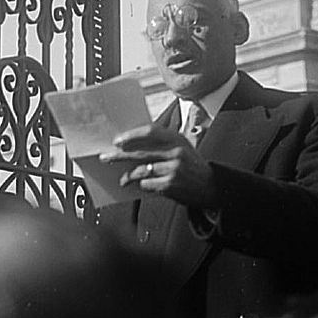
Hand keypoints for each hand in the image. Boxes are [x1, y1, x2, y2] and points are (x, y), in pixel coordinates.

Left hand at [99, 124, 216, 208]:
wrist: (211, 186)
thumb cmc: (191, 165)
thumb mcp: (182, 147)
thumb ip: (162, 143)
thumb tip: (132, 143)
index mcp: (177, 139)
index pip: (150, 131)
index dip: (132, 135)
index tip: (117, 140)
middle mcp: (175, 152)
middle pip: (141, 152)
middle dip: (120, 155)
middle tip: (106, 157)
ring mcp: (173, 169)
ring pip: (141, 170)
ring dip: (128, 176)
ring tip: (123, 180)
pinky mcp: (170, 185)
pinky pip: (147, 184)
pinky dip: (142, 185)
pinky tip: (143, 186)